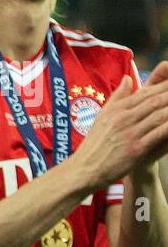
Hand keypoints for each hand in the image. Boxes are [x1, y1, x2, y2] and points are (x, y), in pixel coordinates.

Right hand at [74, 64, 167, 188]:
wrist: (86, 167)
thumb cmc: (96, 143)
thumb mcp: (103, 115)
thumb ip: (118, 97)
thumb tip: (128, 78)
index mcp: (117, 108)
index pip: (145, 93)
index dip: (162, 87)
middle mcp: (124, 117)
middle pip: (154, 102)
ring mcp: (131, 133)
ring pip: (158, 116)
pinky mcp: (136, 149)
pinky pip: (157, 135)